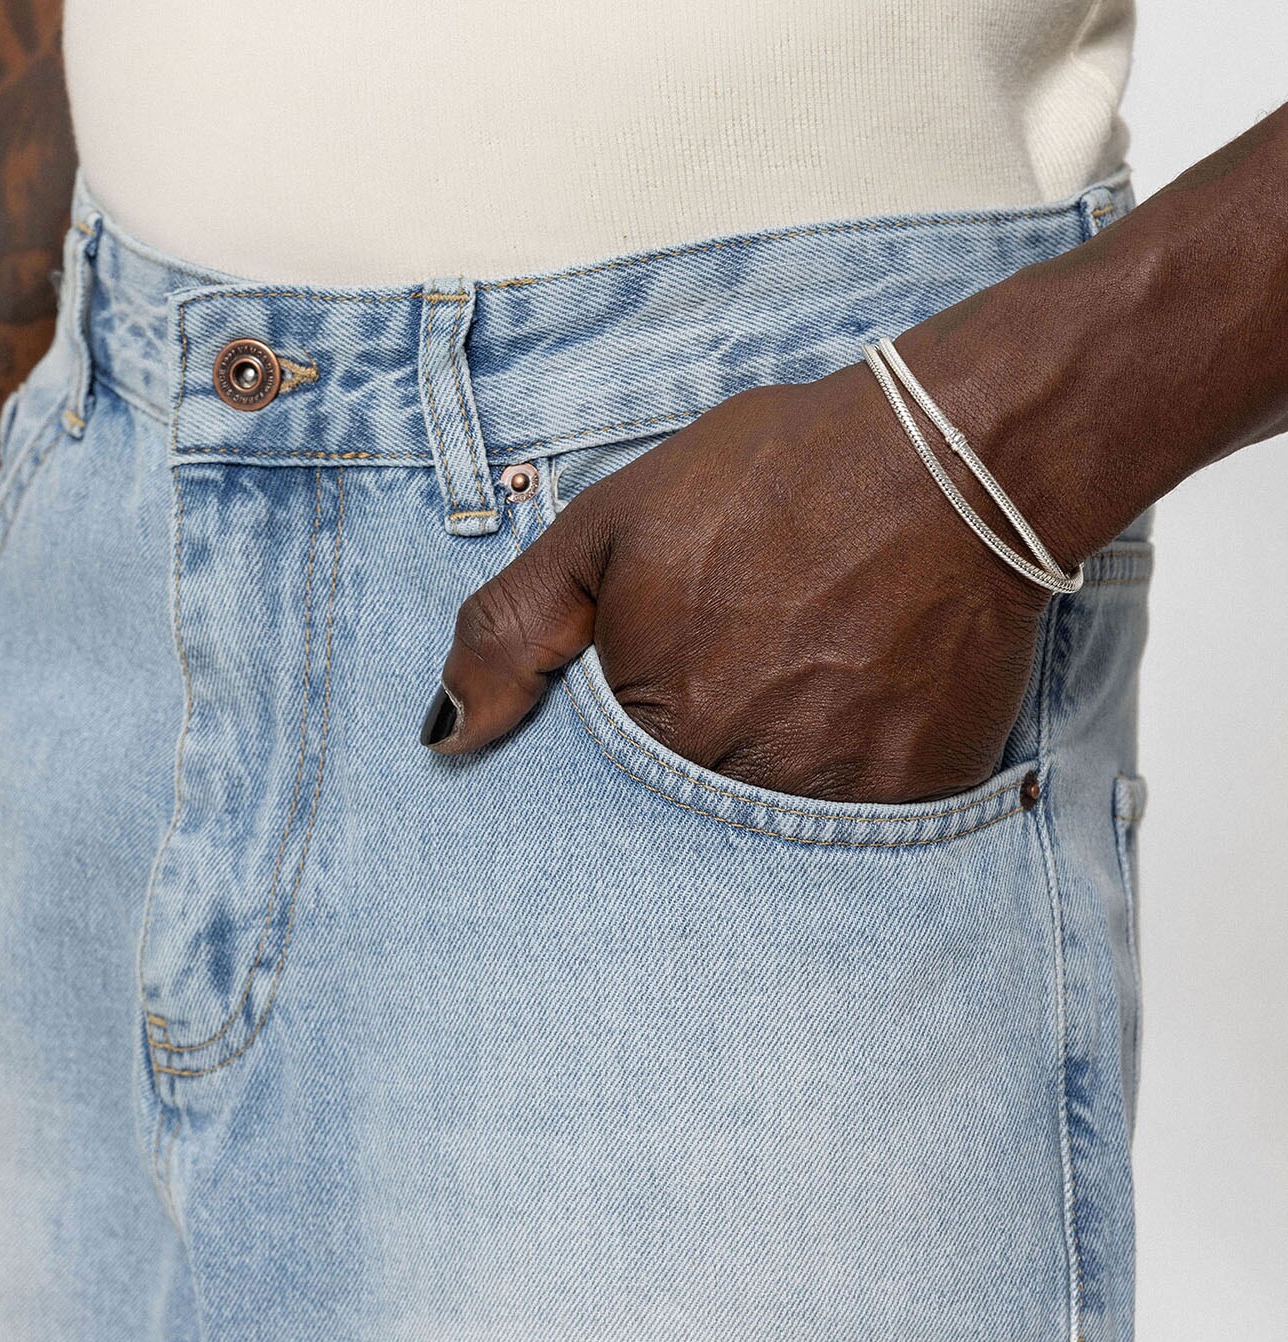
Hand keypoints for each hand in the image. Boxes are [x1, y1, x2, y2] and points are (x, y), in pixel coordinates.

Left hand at [424, 360, 1053, 802]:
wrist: (954, 458)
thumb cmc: (774, 478)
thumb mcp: (608, 527)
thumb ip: (511, 633)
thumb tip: (444, 737)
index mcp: (655, 723)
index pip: (607, 800)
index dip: (633, 751)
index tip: (672, 698)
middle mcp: (742, 778)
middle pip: (691, 820)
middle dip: (705, 764)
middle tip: (752, 676)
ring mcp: (835, 797)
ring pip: (775, 827)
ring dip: (777, 775)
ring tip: (807, 683)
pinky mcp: (918, 794)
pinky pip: (865, 821)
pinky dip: (854, 773)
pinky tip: (863, 699)